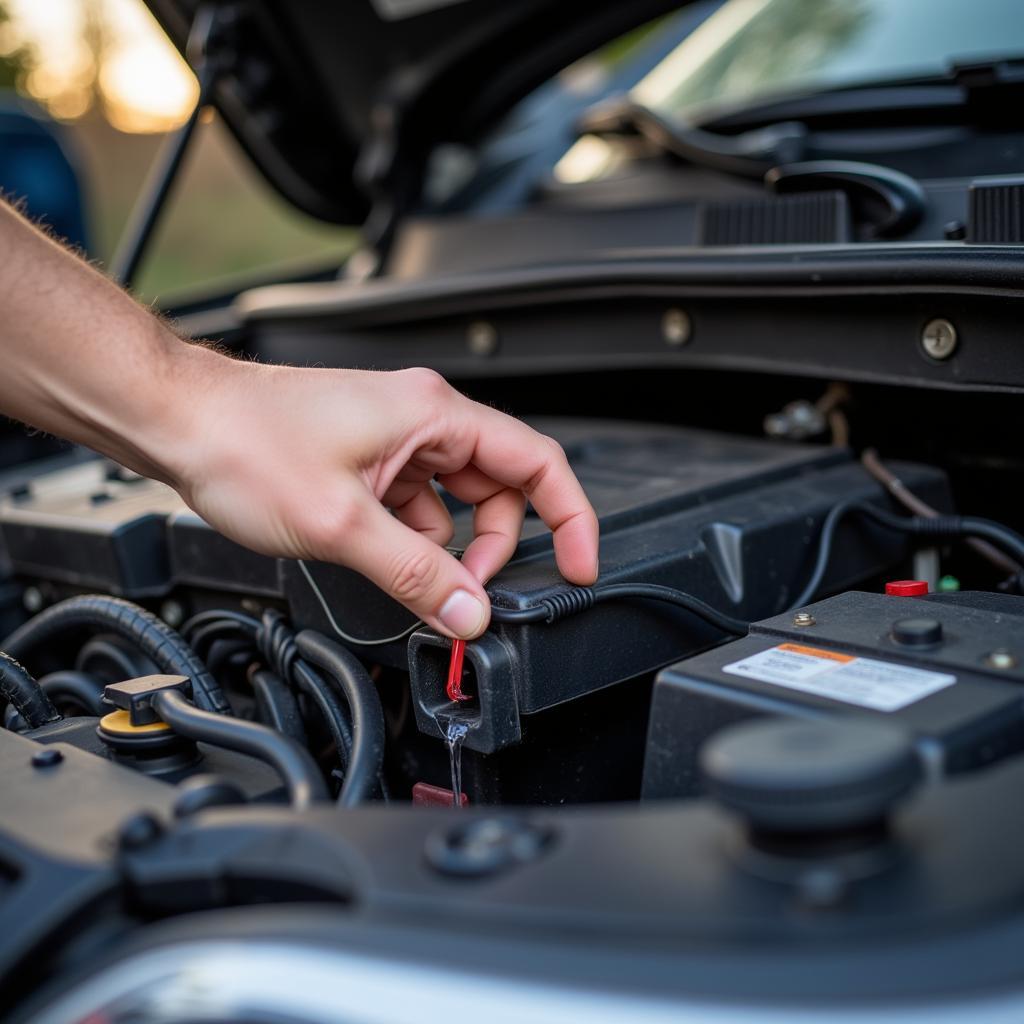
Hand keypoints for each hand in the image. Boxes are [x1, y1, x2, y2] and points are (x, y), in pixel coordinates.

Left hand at [168, 357, 599, 638]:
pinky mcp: (369, 460)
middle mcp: (423, 420)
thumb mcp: (342, 523)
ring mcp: (395, 439)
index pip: (537, 463)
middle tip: (466, 595)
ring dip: (445, 549)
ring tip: (410, 579)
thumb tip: (469, 612)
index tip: (580, 564)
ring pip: (455, 505)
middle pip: (499, 491)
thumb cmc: (245, 441)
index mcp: (435, 415)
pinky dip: (411, 541)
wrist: (179, 420)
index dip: (571, 518)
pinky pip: (416, 507)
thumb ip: (415, 572)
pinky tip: (379, 558)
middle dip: (492, 548)